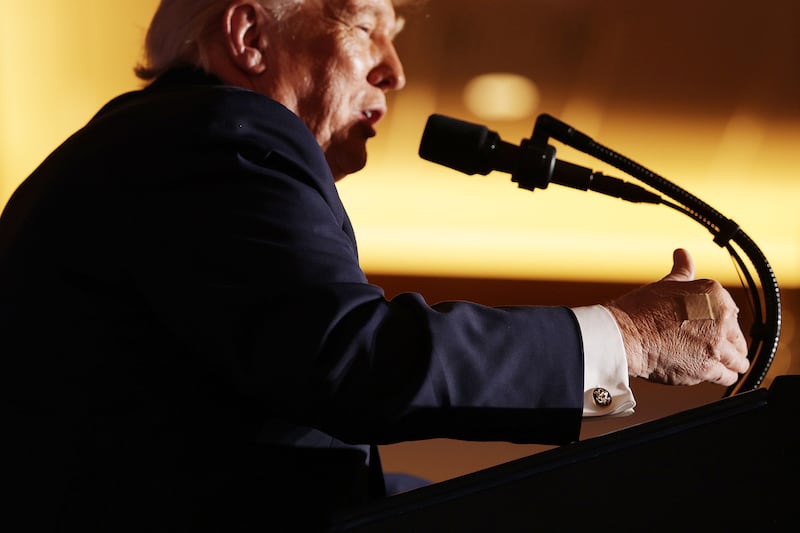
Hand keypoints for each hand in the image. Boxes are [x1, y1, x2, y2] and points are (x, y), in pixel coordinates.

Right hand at [606, 248, 749, 385]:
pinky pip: (728, 376)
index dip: (722, 322)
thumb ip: (682, 271)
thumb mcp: (664, 284)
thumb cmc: (639, 310)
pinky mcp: (708, 368)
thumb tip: (683, 254)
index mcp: (714, 295)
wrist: (625, 336)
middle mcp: (721, 319)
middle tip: (715, 346)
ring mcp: (715, 345)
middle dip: (728, 343)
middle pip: (737, 336)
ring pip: (737, 359)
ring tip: (722, 363)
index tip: (714, 328)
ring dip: (730, 361)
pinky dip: (723, 375)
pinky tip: (716, 373)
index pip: (730, 311)